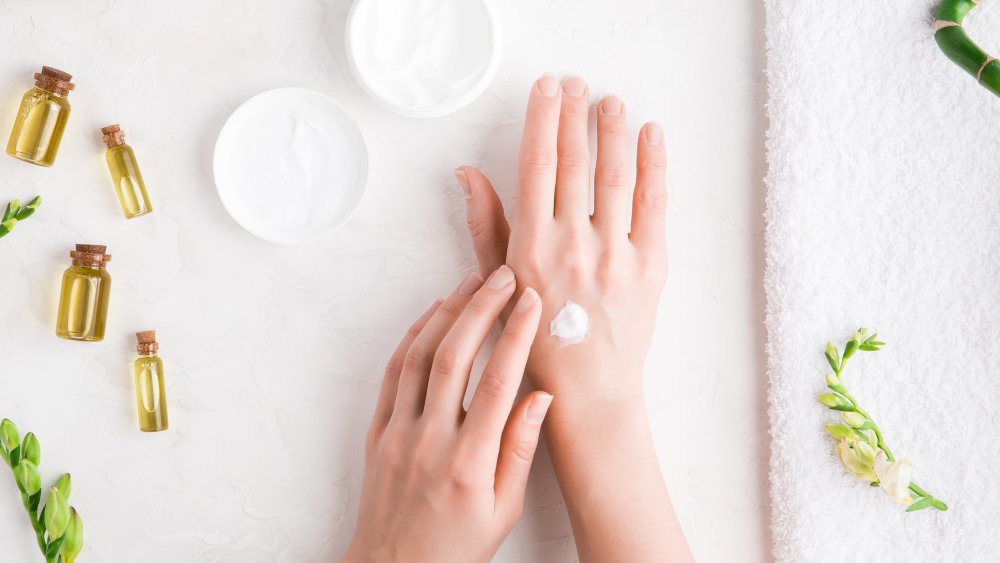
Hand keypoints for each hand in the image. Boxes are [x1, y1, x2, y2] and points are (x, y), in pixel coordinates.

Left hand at [344, 266, 550, 562]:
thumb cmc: (455, 545)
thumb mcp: (503, 509)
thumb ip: (520, 449)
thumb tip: (541, 397)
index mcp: (468, 462)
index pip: (498, 382)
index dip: (517, 335)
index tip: (532, 303)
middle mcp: (429, 440)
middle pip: (455, 355)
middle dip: (482, 307)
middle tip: (503, 276)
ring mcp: (398, 432)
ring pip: (420, 356)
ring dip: (447, 312)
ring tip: (472, 283)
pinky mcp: (377, 431)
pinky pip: (393, 372)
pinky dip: (413, 337)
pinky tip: (433, 316)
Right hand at [455, 75, 690, 561]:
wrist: (588, 392)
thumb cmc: (534, 341)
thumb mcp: (497, 283)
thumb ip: (485, 225)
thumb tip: (468, 173)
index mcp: (532, 246)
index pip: (537, 166)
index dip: (541, 121)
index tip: (545, 89)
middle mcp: (573, 243)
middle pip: (575, 163)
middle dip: (574, 116)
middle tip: (575, 84)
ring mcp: (616, 254)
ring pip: (616, 176)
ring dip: (613, 132)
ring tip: (611, 102)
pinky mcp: (651, 266)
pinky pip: (655, 206)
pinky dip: (655, 167)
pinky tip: (652, 137)